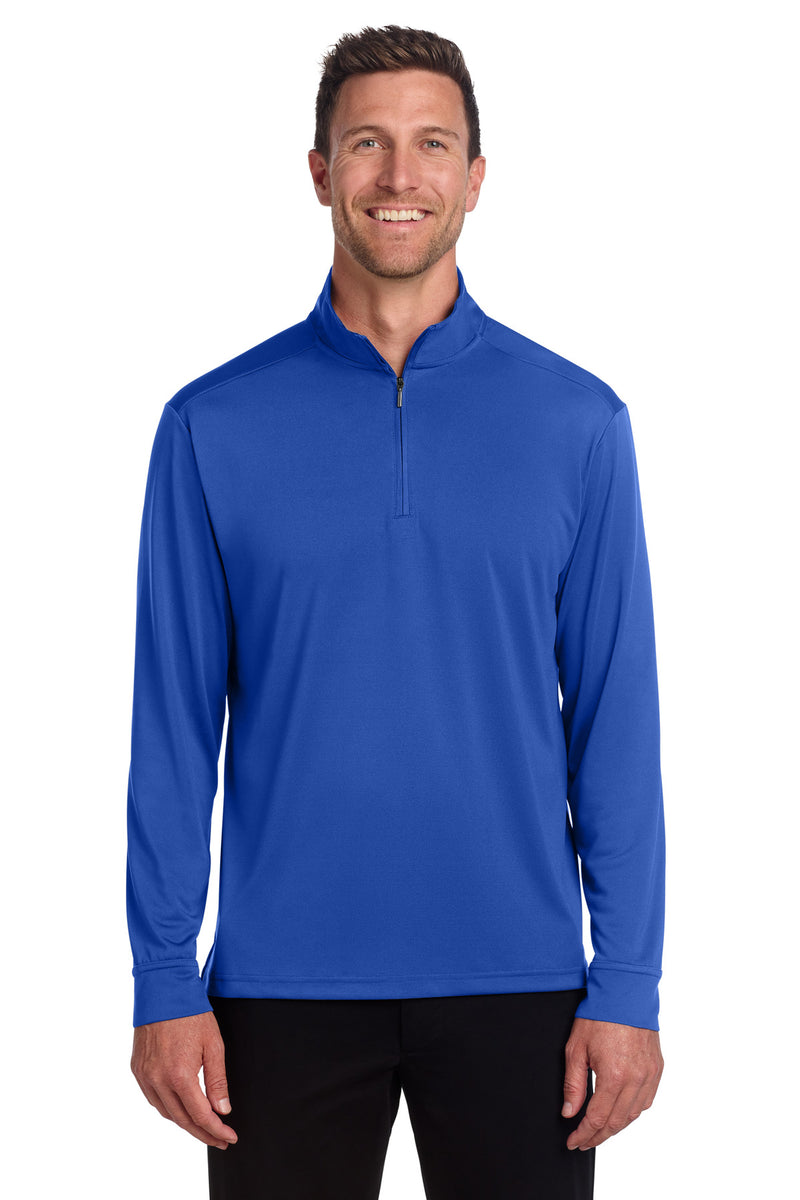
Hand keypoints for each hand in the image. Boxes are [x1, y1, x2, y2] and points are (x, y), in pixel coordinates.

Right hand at [130, 1010, 238, 1149]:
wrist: (163, 989)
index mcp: (179, 1075)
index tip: (229, 1138)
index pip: (200, 1115)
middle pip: (182, 1120)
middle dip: (202, 1133)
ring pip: (165, 1112)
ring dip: (185, 1122)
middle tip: (219, 1139)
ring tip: (203, 1126)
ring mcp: (144, 1076)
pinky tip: (180, 1107)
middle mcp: (158, 1080)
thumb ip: (217, 1081)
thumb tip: (222, 1110)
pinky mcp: (136, 1069)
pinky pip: (152, 1098)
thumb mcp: (214, 1045)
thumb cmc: (191, 1012)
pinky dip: (168, 1107)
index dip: (216, 1130)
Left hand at [562, 1017, 662, 1150]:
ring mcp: (650, 1075)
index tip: (572, 1142)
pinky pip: (647, 1100)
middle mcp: (636, 1080)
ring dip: (616, 1127)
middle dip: (598, 1136)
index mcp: (614, 1076)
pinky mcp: (657, 1068)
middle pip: (617, 1122)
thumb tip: (570, 1113)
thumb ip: (573, 1084)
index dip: (584, 1134)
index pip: (598, 1118)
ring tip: (599, 1131)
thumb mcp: (576, 1048)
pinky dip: (633, 1112)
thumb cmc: (598, 1015)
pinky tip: (620, 1112)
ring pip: (634, 1115)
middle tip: (583, 1142)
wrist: (625, 991)